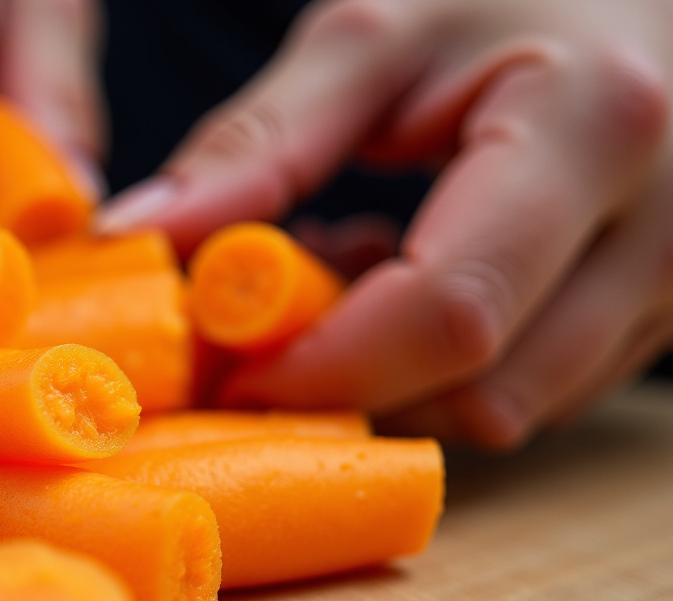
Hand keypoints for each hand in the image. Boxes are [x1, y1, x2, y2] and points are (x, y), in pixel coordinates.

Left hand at [99, 0, 672, 448]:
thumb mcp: (371, 36)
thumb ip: (257, 142)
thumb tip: (134, 235)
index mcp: (594, 128)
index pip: (451, 308)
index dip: (325, 361)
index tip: (230, 365)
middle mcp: (665, 226)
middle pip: (486, 388)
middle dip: (357, 377)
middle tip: (275, 312)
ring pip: (509, 408)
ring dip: (400, 372)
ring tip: (353, 257)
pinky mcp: (658, 316)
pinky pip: (533, 392)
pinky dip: (445, 366)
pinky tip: (409, 272)